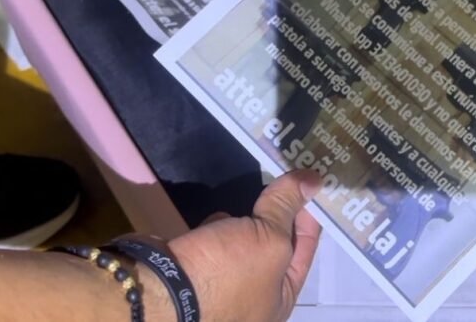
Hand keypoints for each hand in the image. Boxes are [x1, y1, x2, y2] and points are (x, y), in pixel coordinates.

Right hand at [166, 170, 322, 321]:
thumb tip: (315, 179)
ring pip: (244, 240)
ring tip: (255, 191)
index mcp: (281, 298)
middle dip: (277, 213)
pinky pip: (217, 242)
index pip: (305, 248)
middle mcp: (256, 297)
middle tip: (284, 176)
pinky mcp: (197, 270)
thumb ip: (287, 207)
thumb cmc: (226, 271)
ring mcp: (224, 284)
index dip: (310, 214)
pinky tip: (217, 218)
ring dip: (246, 219)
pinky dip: (218, 227)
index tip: (310, 181)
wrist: (159, 289)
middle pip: (274, 244)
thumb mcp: (268, 238)